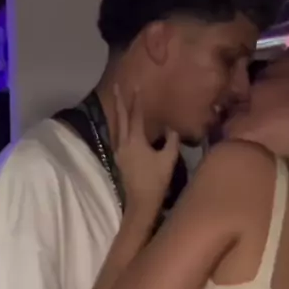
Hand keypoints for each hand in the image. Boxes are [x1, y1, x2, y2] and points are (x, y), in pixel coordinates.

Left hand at [113, 85, 178, 212]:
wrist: (141, 202)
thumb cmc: (156, 180)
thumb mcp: (168, 159)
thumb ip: (171, 140)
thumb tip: (170, 127)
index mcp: (135, 141)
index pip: (136, 116)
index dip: (137, 101)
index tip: (136, 86)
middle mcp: (123, 143)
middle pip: (121, 118)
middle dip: (120, 101)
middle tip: (117, 86)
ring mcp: (119, 152)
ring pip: (117, 127)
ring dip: (118, 113)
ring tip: (118, 101)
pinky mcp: (119, 159)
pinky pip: (118, 136)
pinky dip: (120, 126)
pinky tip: (123, 125)